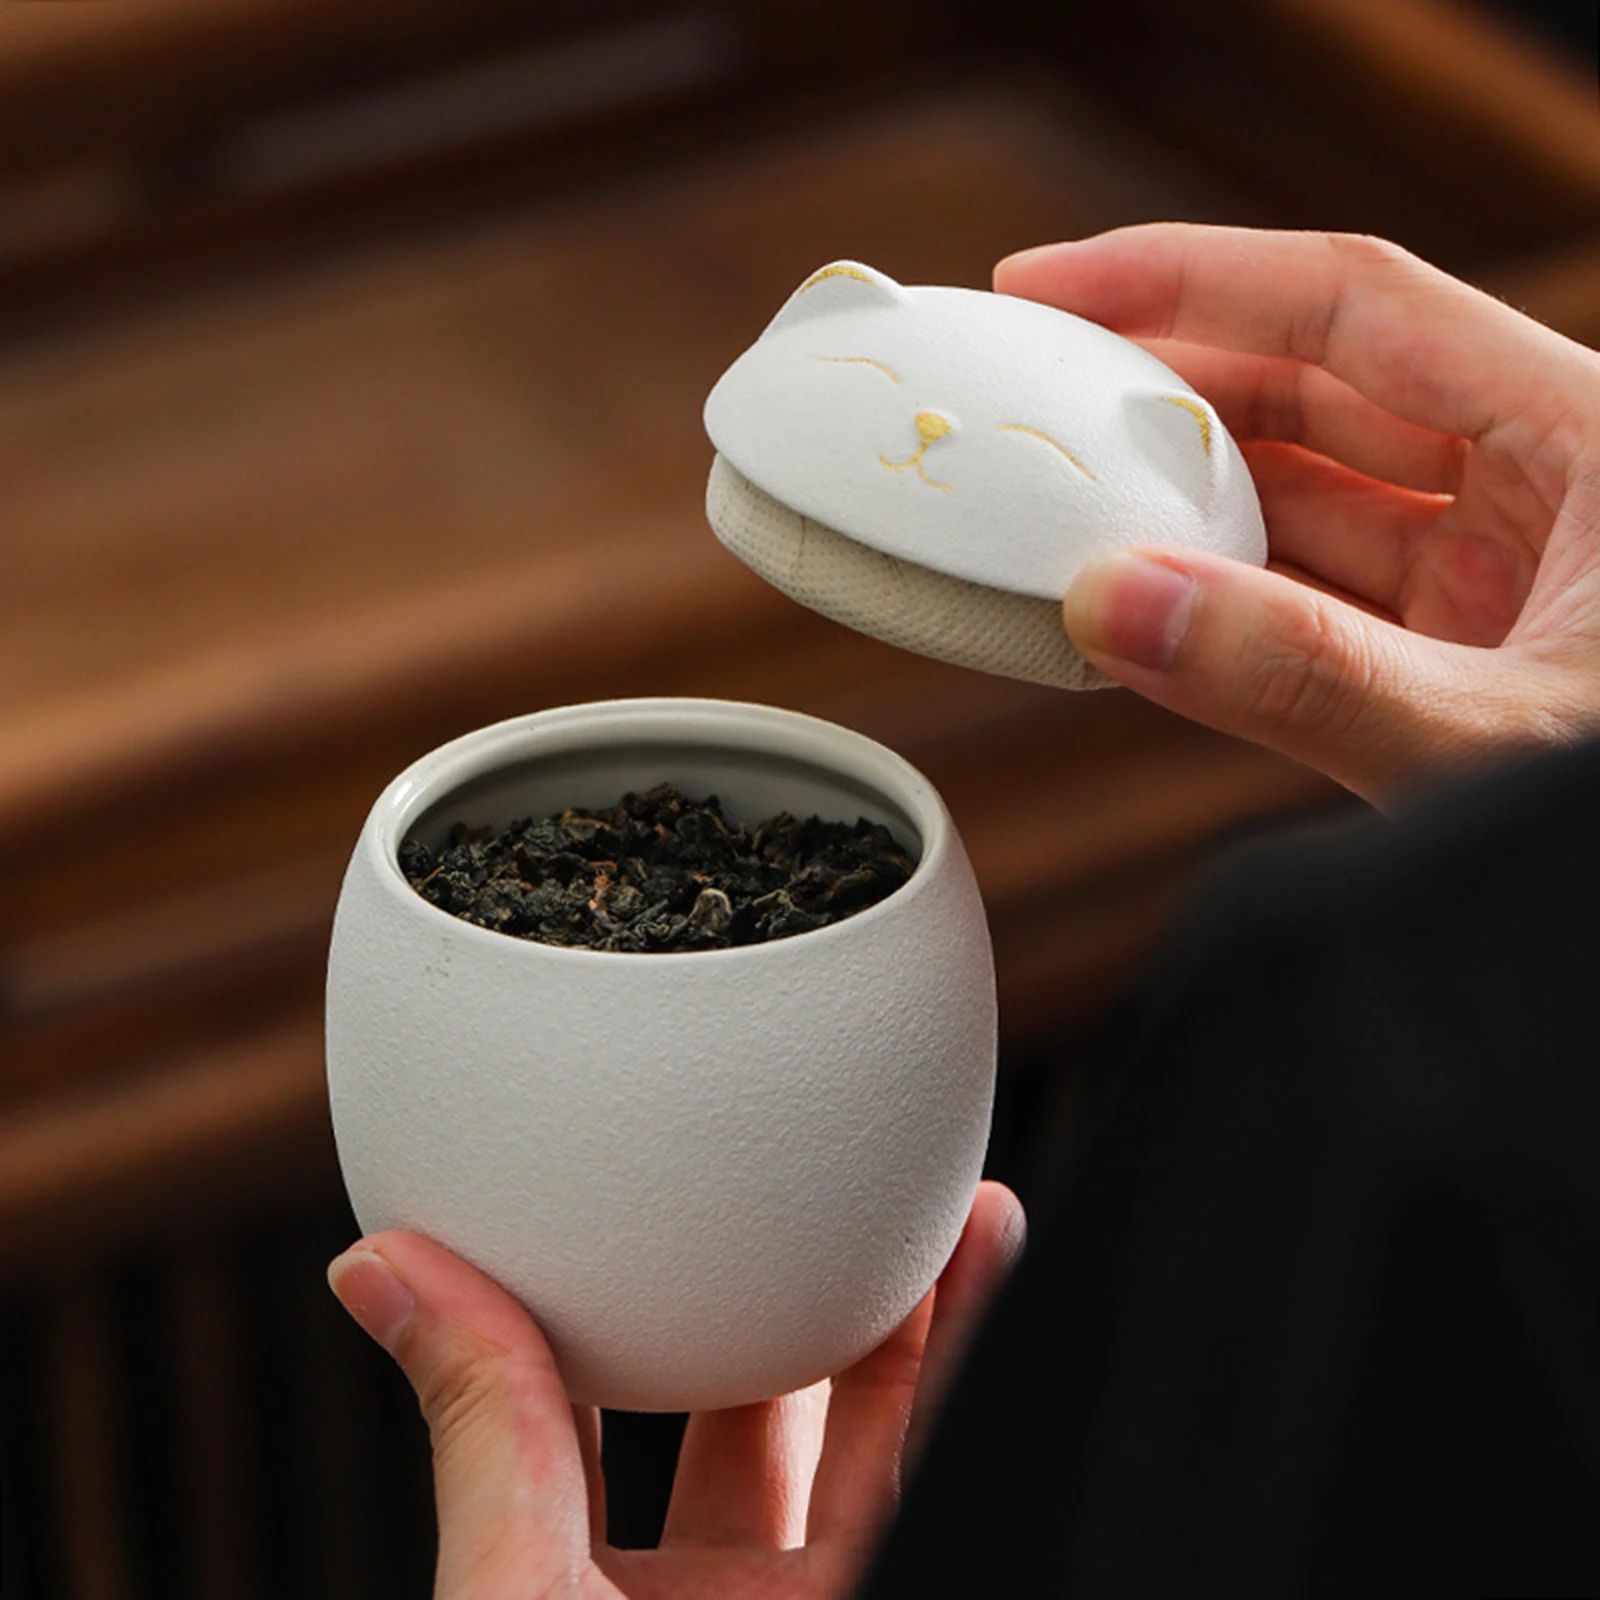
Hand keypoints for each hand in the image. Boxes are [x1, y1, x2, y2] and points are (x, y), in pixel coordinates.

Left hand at [327, 1182, 1023, 1598]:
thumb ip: (480, 1435)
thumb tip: (368, 1260)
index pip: (597, 1415)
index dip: (612, 1295)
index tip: (628, 1191)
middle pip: (754, 1411)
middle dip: (778, 1289)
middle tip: (790, 1173)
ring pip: (880, 1429)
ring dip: (911, 1302)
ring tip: (925, 1186)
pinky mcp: (921, 1575)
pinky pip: (954, 1449)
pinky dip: (978, 1348)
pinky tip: (993, 1243)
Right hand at [997, 225, 1599, 806]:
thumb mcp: (1499, 745)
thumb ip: (1308, 680)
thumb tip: (1120, 605)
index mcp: (1591, 436)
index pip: (1352, 306)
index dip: (1190, 276)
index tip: (1055, 288)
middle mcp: (1542, 487)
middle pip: (1317, 389)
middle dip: (1170, 386)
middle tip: (1039, 398)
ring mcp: (1499, 578)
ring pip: (1309, 501)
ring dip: (1188, 505)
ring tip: (1072, 512)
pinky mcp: (1460, 659)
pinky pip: (1314, 600)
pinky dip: (1225, 602)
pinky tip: (1147, 610)